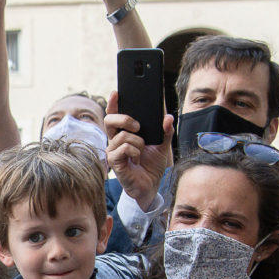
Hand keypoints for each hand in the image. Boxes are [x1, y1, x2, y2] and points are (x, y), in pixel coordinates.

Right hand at [105, 91, 173, 209]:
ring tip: (141, 151)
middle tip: (138, 126)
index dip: (114, 103)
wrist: (151, 186)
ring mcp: (113, 151)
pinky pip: (124, 148)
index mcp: (125, 133)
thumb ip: (165, 130)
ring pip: (122, 135)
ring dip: (138, 142)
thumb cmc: (152, 165)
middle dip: (124, 118)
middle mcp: (115, 141)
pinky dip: (135, 151)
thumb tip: (168, 117)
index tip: (117, 92)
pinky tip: (137, 159)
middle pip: (110, 120)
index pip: (115, 115)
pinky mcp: (114, 162)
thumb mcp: (163, 145)